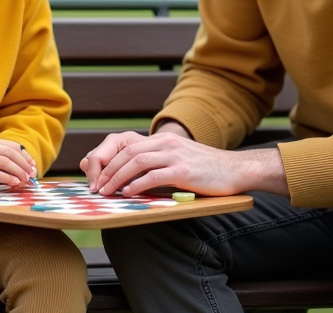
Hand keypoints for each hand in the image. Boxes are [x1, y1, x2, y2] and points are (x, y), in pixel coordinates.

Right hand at [0, 137, 35, 187]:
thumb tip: (21, 165)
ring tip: (25, 179)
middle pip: (10, 153)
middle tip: (31, 174)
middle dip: (24, 164)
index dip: (25, 156)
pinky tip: (14, 182)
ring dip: (17, 171)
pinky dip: (6, 178)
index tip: (33, 166)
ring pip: (3, 162)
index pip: (12, 146)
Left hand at [81, 129, 287, 197]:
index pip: (126, 144)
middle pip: (127, 152)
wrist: (236, 169)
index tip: (97, 176)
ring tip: (106, 191)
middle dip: (107, 170)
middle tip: (96, 187)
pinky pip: (153, 176)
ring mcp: (175, 155)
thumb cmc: (207, 169)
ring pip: (136, 162)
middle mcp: (167, 143)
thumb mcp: (178, 159)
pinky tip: (128, 193)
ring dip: (117, 178)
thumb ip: (156, 162)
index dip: (108, 159)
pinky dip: (137, 184)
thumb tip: (130, 178)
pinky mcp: (183, 171)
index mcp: (163, 140)